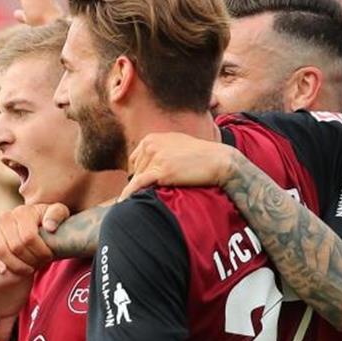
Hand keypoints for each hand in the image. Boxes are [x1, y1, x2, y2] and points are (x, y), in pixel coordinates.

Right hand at [0, 203, 69, 275]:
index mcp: (23, 212)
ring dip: (17, 266)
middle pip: (16, 247)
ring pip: (1, 252)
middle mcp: (5, 218)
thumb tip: (49, 227)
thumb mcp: (59, 213)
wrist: (33, 224)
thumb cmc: (48, 220)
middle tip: (40, 264)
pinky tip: (5, 271)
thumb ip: (57, 214)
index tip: (49, 256)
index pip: (29, 237)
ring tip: (29, 269)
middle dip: (31, 260)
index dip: (40, 252)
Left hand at [119, 132, 237, 200]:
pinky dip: (128, 194)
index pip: (135, 158)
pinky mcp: (161, 171)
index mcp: (152, 138)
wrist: (218, 160)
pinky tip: (122, 202)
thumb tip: (148, 165)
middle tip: (152, 191)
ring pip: (138, 178)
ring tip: (148, 195)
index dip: (140, 171)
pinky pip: (139, 184)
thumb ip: (160, 150)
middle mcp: (151, 145)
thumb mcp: (176, 144)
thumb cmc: (200, 155)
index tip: (144, 182)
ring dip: (142, 188)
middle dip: (143, 181)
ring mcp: (155, 157)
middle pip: (136, 169)